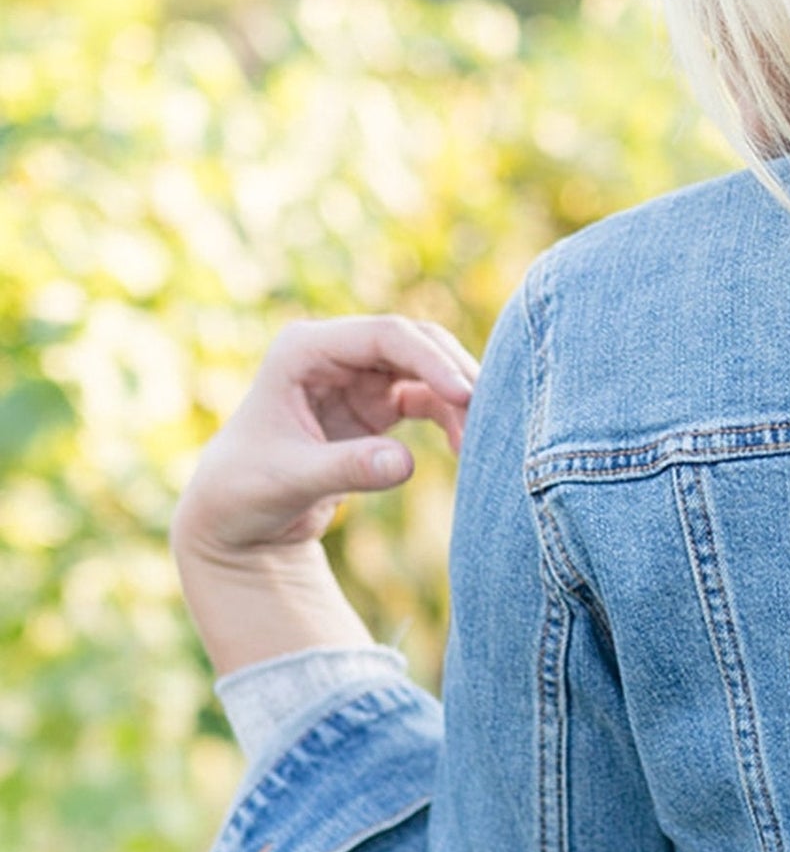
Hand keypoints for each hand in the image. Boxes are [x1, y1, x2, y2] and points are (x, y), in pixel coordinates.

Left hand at [171, 315, 477, 565]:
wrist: (236, 516)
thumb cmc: (245, 491)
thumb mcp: (292, 480)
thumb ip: (348, 469)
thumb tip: (406, 464)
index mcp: (305, 350)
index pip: (384, 335)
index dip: (430, 360)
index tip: (466, 396)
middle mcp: (335, 353)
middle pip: (415, 342)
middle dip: (454, 373)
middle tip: (490, 415)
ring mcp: (358, 377)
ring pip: (427, 368)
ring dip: (458, 397)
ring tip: (480, 440)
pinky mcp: (375, 405)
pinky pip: (427, 398)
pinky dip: (450, 417)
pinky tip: (465, 447)